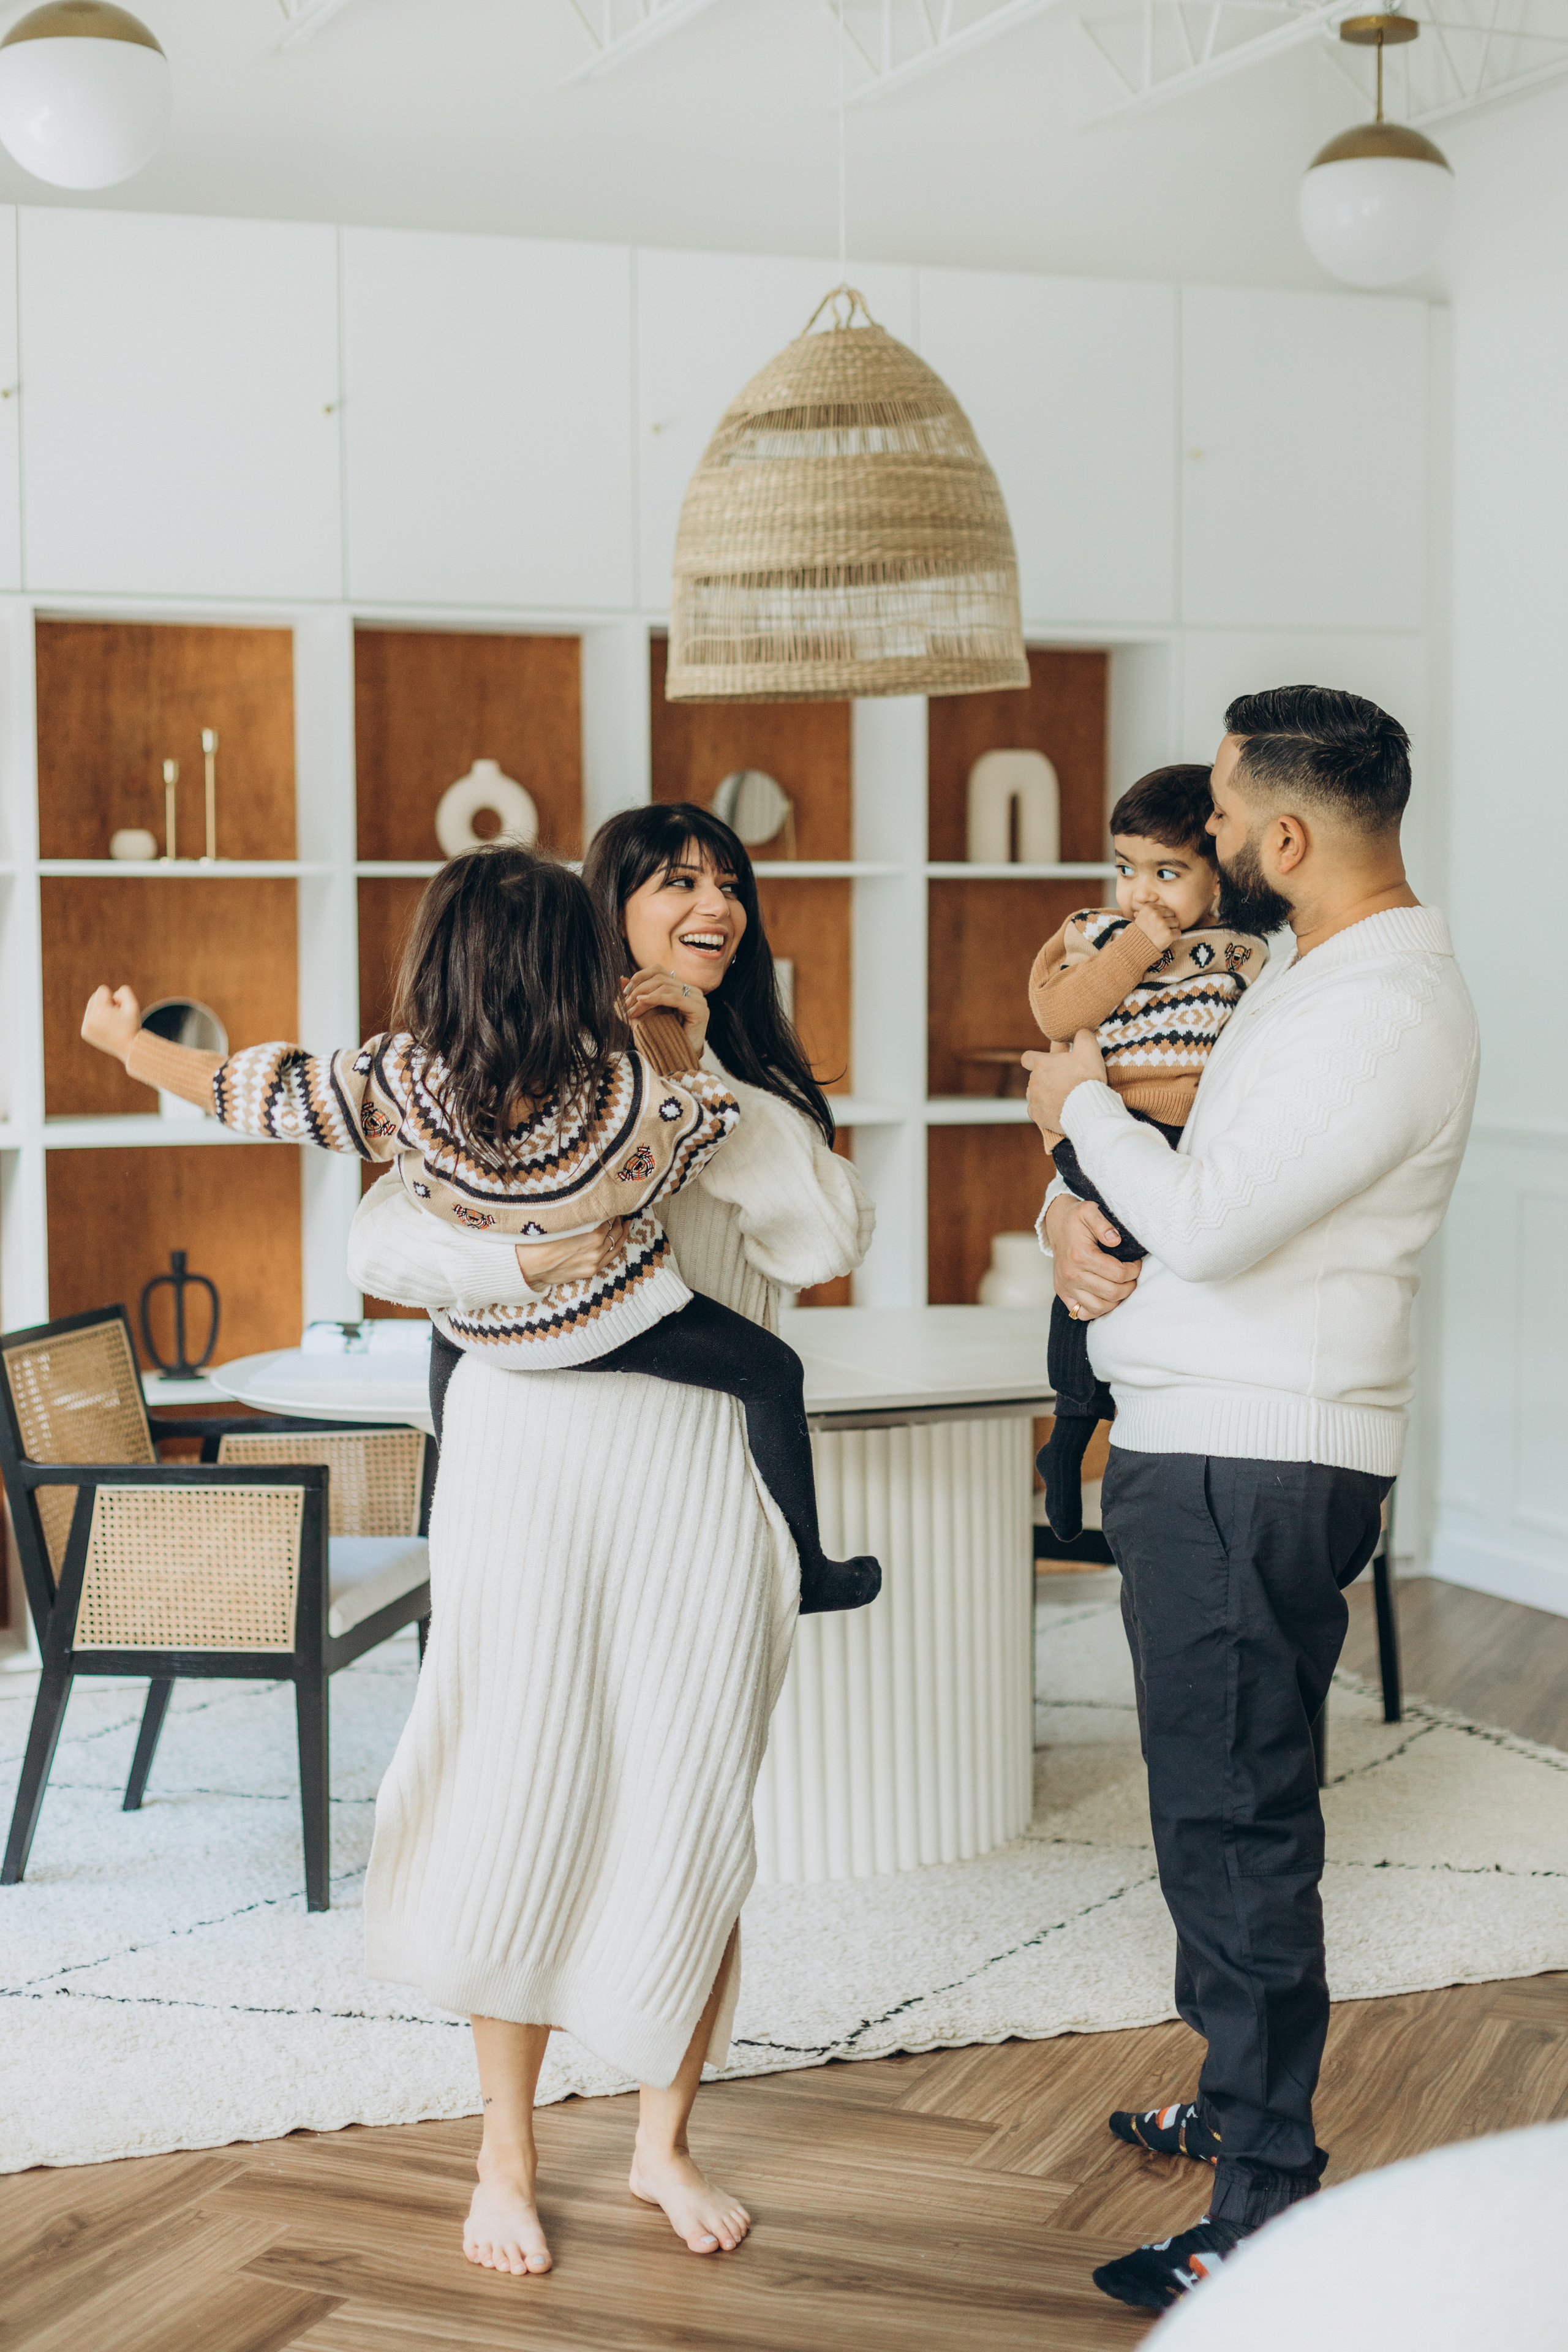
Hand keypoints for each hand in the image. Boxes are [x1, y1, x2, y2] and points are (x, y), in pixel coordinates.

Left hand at [81, 984, 141, 1063]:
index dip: (114, 998)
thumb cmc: (132, 1026)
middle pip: (94, 997)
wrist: (129, 1048)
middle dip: (106, 1003)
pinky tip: (107, 1028)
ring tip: (112, 1022)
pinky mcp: (84, 1032)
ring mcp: (85, 1027)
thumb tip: (111, 994)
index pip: (102, 990)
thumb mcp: (133, 1005)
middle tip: (116, 1016)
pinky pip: (89, 1017)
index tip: (119, 1010)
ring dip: (101, 1010)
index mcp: (100, 1011)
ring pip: (91, 1006)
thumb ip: (124, 991)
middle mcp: (89, 1019)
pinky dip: (98, 1019)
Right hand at [513, 1218, 626, 1288]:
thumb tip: (590, 1207)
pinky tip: (617, 1240)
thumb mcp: (561, 1222)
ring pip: (616, 1246)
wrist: (527, 1266)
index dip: (611, 1210)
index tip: (611, 1203)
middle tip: (618, 1211)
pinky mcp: (589, 1271)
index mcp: (591, 1236)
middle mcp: (596, 1250)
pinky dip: (616, 1246)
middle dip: (618, 1220)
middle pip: (615, 1232)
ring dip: (621, 1233)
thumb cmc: (538, 1241)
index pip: (609, 1219)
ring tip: (624, 1223)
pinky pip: (610, 1258)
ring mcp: (594, 1263)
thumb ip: (581, 1217)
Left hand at [622, 966, 707, 1060]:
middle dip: (638, 989)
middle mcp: (691, 991)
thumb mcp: (644, 1015)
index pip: (659, 971)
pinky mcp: (699, 1009)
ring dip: (643, 997)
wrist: (678, 1062)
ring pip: (665, 986)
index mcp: (681, 989)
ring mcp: (697, 999)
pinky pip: (675, 997)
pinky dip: (656, 998)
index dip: (640, 976)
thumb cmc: (663, 1040)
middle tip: (625, 1004)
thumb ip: (634, 998)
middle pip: (661, 977)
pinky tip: (642, 1002)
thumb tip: (620, 979)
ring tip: (631, 1010)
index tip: (624, 991)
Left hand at [1023, 1029, 1105, 1140]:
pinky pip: (1035, 1111)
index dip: (1035, 1059)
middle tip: (1064, 1082)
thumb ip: (1083, 1037)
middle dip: (1046, 1078)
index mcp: (1041, 1064)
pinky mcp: (1038, 1115)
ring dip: (1043, 1094)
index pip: (1027, 1058)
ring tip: (1060, 1097)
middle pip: (1034, 1078)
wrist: (1088, 1108)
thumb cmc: (1088, 1078)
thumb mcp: (1090, 1050)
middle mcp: (1034, 1081)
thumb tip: (1081, 1032)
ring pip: (1034, 1094)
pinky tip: (1055, 1110)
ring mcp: (1034, 1099)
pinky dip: (1043, 1110)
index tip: (1044, 1063)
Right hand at [1043, 1195, 1141, 1319]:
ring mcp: (1065, 1286)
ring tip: (1121, 1286)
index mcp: (1080, 1255)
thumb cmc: (1077, 1218)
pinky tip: (1105, 1297)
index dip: (1134, 1270)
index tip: (1136, 1263)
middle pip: (1112, 1293)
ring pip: (1099, 1307)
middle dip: (1129, 1286)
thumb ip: (1103, 1223)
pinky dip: (1098, 1310)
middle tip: (1132, 1276)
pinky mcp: (1062, 1293)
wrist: (1057, 1224)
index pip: (1118, 1274)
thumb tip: (1115, 1240)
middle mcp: (1071, 1274)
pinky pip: (1083, 1313)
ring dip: (1116, 1300)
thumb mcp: (1090, 1210)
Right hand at [1133, 904, 1177, 952]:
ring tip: (1162, 934)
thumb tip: (1147, 897)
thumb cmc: (1140, 934)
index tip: (1155, 924)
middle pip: (1172, 914)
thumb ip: (1147, 909)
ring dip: (1171, 929)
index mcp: (1148, 908)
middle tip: (1160, 930)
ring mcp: (1161, 924)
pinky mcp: (1167, 934)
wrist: (1136, 949)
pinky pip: (1178, 932)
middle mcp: (1155, 914)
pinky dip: (1173, 937)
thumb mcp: (1140, 918)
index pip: (1165, 909)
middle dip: (1169, 922)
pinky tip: (1165, 940)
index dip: (1163, 917)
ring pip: (1176, 923)